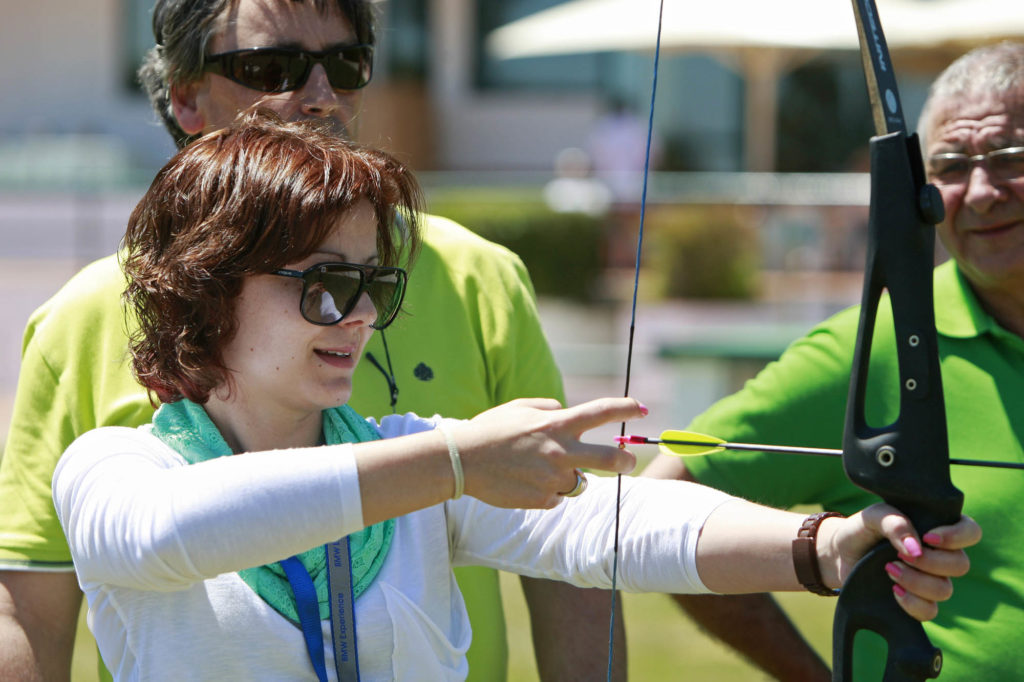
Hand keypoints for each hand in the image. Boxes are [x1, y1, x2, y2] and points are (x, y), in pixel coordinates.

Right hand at [454, 397, 643, 507]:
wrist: (462, 461)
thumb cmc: (490, 430)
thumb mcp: (521, 407)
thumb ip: (549, 408)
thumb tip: (566, 412)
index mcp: (557, 424)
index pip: (601, 412)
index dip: (626, 408)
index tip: (641, 409)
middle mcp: (561, 451)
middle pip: (611, 459)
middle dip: (626, 462)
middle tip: (627, 462)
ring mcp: (553, 478)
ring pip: (579, 481)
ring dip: (569, 476)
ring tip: (537, 469)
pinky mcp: (544, 500)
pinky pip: (557, 496)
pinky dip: (547, 491)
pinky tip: (524, 482)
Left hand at [818, 506, 980, 620]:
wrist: (838, 553)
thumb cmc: (861, 529)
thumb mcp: (873, 516)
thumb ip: (895, 523)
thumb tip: (915, 548)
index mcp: (936, 528)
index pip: (970, 531)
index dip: (957, 536)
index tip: (928, 537)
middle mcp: (939, 555)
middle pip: (961, 564)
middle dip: (931, 562)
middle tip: (899, 555)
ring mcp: (930, 580)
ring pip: (945, 590)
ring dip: (917, 581)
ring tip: (889, 569)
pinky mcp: (916, 600)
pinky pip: (930, 611)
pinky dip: (912, 603)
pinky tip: (893, 591)